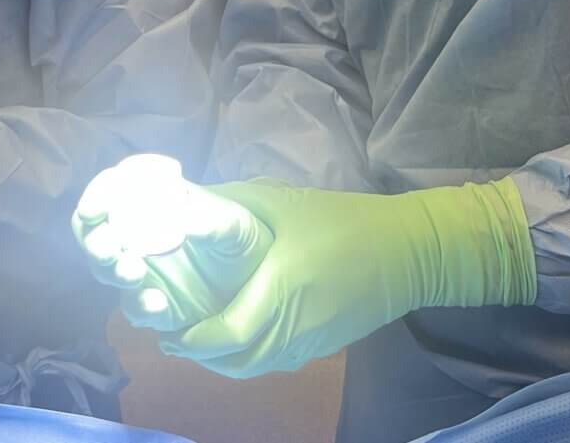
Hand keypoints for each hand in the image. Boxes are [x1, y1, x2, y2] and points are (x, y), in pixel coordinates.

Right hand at [72, 159, 272, 331]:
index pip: (111, 190)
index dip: (97, 196)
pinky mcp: (152, 304)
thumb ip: (206, 218)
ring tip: (135, 272)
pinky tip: (159, 302)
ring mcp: (140, 270)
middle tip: (109, 248)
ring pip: (106, 271)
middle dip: (93, 240)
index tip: (94, 209)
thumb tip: (178, 218)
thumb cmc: (240, 237)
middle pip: (94, 233)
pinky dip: (140, 305)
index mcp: (150, 202)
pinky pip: (134, 307)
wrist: (257, 279)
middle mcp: (135, 234)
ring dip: (112, 270)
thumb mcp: (232, 223)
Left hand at [161, 178, 535, 377]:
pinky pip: (274, 363)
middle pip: (235, 363)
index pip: (226, 335)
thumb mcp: (281, 201)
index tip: (164, 327)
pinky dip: (247, 358)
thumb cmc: (341, 221)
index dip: (190, 339)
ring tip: (195, 338)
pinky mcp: (321, 347)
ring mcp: (308, 344)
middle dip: (198, 355)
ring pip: (254, 368)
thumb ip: (232, 202)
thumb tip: (186, 202)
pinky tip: (233, 335)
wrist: (406, 251)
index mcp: (279, 293)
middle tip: (170, 335)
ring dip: (220, 361)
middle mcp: (291, 329)